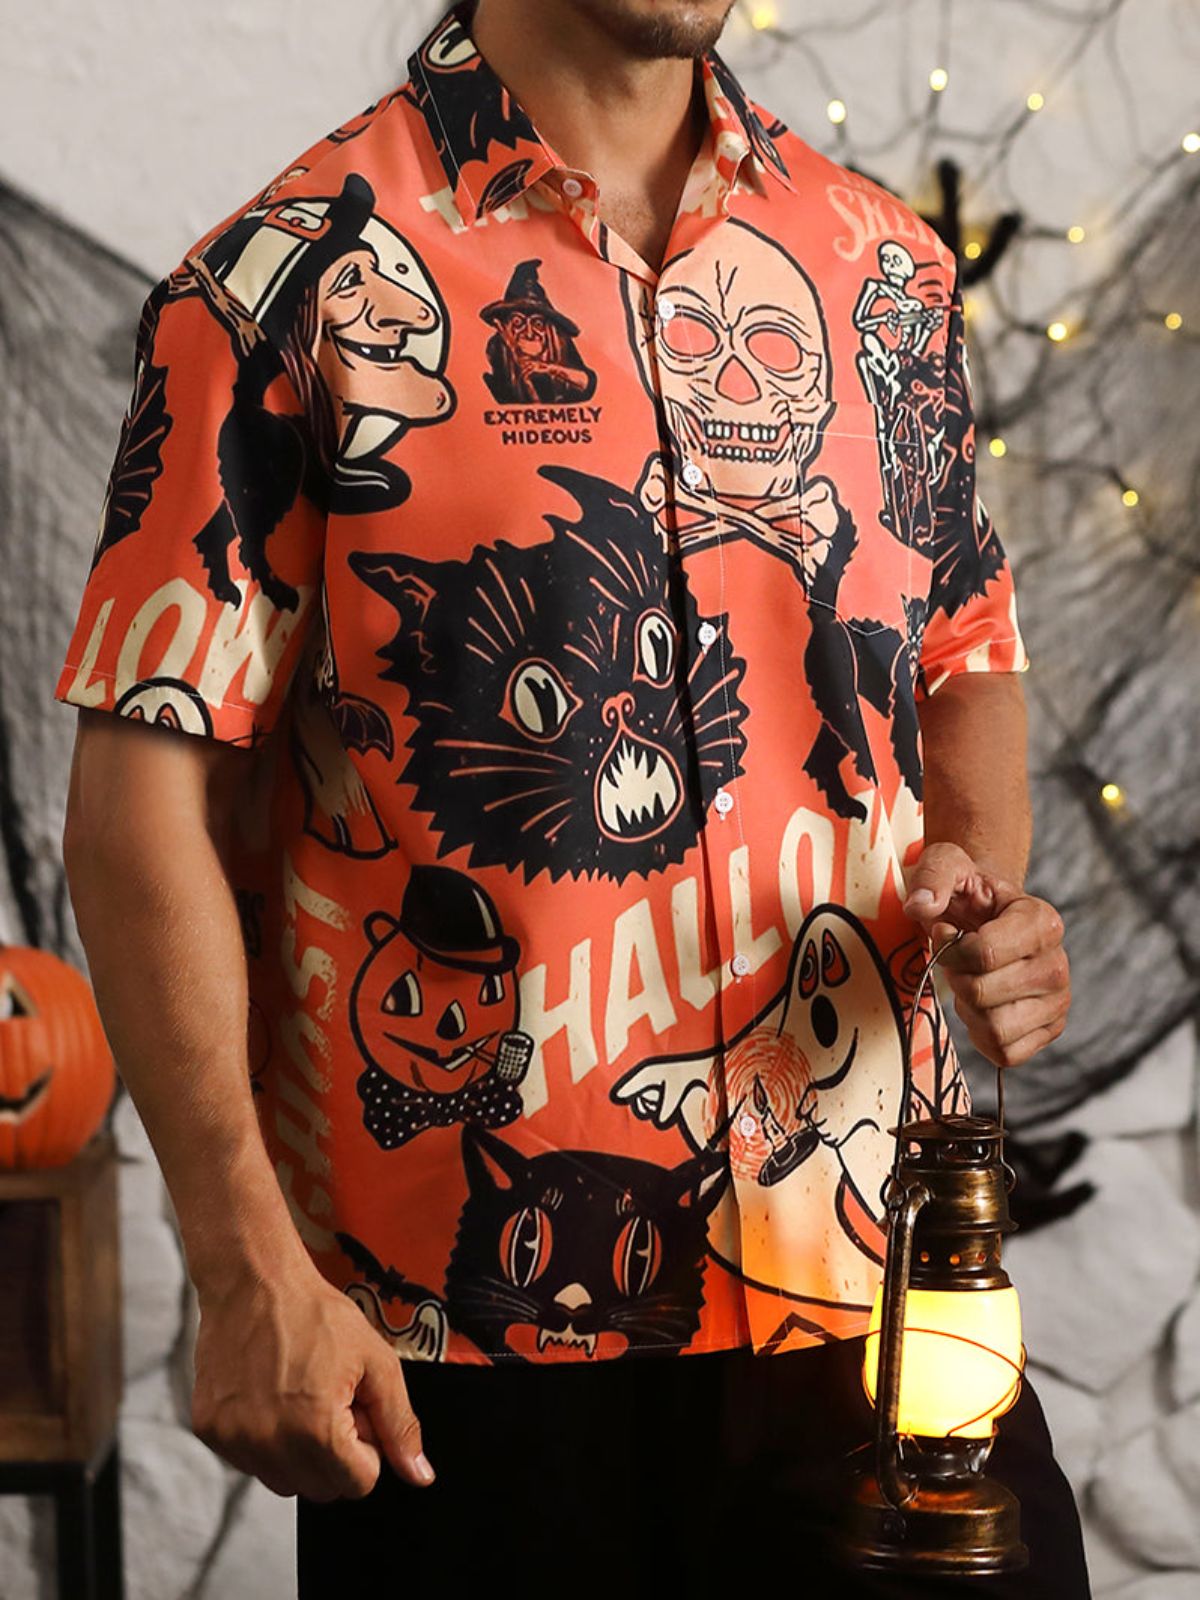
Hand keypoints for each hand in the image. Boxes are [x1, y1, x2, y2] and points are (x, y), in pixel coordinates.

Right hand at [191, 1261, 433, 1500]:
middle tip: (331, 1399)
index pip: (358, 1483)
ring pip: (284, 1481)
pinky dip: (265, 1439)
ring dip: (299, 1452)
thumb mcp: (376, 1362)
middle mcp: (270, 1445)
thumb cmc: (316, 1314)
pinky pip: (249, 1461)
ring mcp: (234, 1441)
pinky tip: (270, 1395)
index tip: (356, 1411)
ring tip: (300, 1396)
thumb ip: (400, 1424)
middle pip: (322, 1489)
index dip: (367, 1447)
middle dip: (335, 1453)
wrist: (255, 1281)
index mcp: (316, 1431)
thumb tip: (419, 1477)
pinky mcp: (210, 1430)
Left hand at [902, 842, 1069, 1068]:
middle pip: (983, 994)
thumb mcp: (947, 866)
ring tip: (973, 981)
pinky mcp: (1048, 1032)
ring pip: (994, 1029)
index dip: (950, 949)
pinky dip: (982, 1034)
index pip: (984, 954)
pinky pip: (1004, 1052)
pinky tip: (983, 1005)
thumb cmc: (968, 893)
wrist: (988, 916)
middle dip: (956, 978)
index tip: (946, 932)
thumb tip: (920, 907)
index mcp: (1042, 922)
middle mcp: (1058, 965)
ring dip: (968, 1008)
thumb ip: (933, 877)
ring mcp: (1057, 1003)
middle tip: (958, 961)